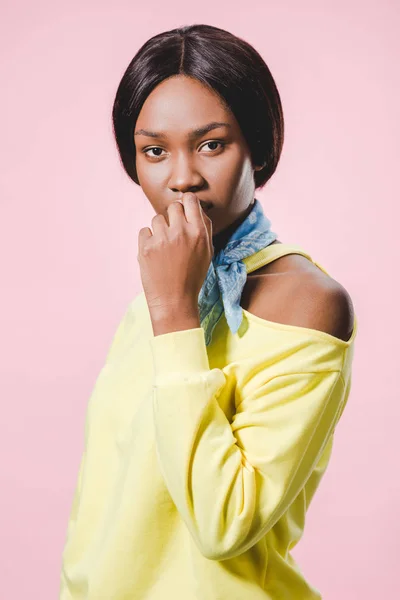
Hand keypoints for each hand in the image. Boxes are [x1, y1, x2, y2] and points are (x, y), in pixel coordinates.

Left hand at [137, 192, 213, 319]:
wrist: (174, 300)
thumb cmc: (192, 276)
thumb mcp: (207, 252)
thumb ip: (203, 228)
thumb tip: (195, 207)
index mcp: (198, 232)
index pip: (190, 200)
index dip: (186, 203)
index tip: (183, 210)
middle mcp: (181, 232)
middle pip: (173, 206)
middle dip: (172, 216)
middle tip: (173, 233)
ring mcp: (162, 239)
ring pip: (157, 219)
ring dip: (159, 230)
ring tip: (164, 249)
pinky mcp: (146, 247)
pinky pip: (144, 231)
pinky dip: (148, 240)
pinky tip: (155, 254)